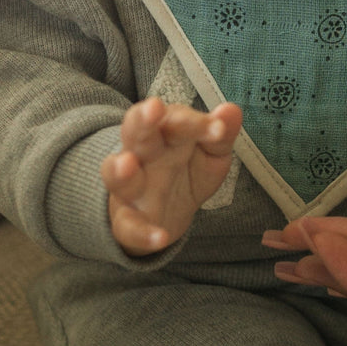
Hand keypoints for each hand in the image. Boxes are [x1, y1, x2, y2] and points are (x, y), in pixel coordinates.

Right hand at [102, 97, 241, 254]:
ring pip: (115, 175)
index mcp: (164, 133)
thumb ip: (220, 133)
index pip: (174, 119)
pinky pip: (127, 227)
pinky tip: (160, 237)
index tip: (218, 128)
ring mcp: (130, 188)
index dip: (194, 122)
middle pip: (135, 132)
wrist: (164, 215)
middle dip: (143, 120)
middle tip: (154, 108)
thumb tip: (231, 110)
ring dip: (119, 169)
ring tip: (127, 165)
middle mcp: (142, 155)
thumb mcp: (210, 153)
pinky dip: (140, 233)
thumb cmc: (187, 171)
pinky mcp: (126, 221)